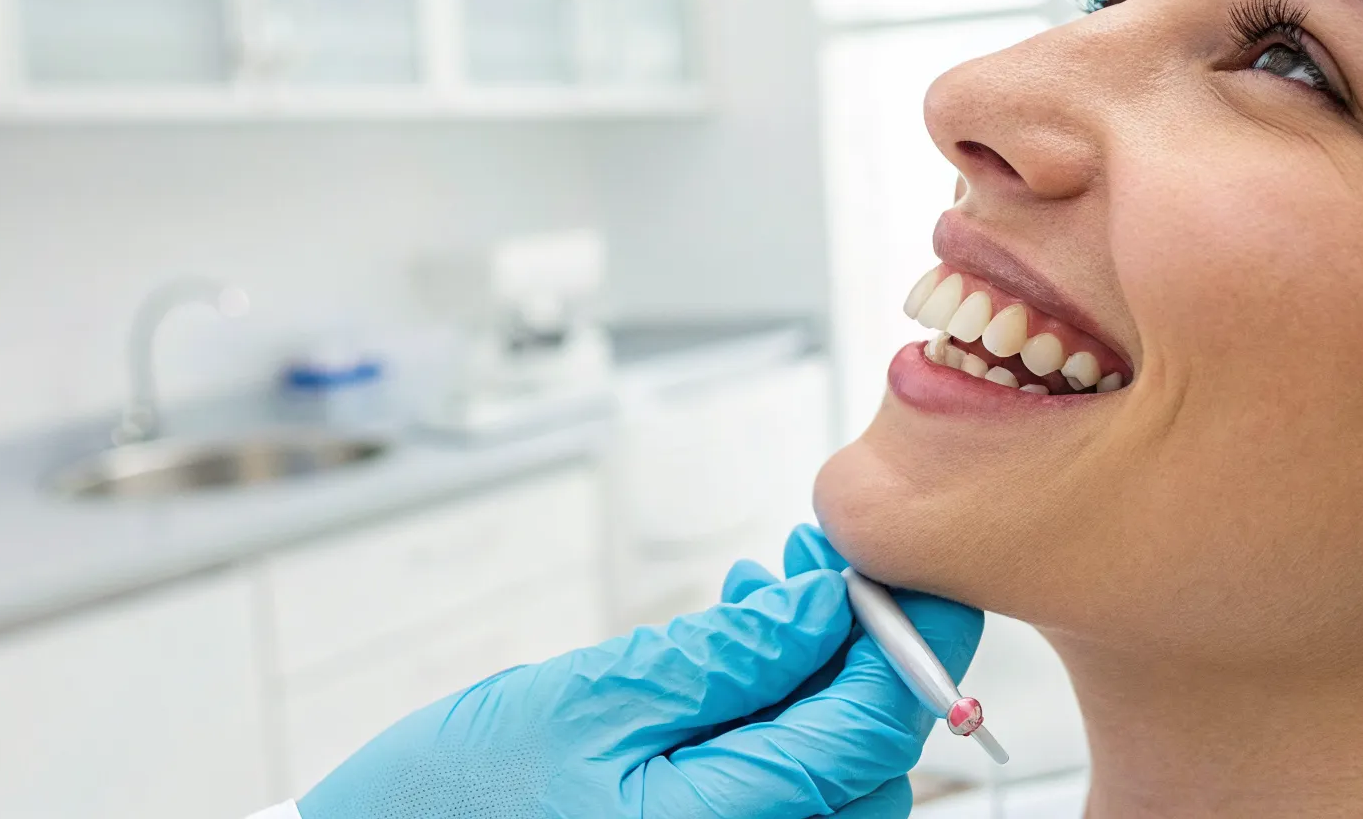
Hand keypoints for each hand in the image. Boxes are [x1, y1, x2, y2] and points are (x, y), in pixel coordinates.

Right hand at [297, 525, 984, 818]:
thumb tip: (824, 606)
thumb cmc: (454, 797)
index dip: (908, 640)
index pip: (870, 731)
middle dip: (855, 654)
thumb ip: (724, 658)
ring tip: (763, 606)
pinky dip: (783, 731)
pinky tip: (739, 668)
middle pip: (869, 763)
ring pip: (836, 784)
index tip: (907, 568)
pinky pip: (785, 804)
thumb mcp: (589, 698)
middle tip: (809, 570)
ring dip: (820, 686)